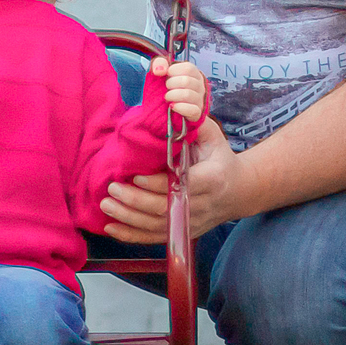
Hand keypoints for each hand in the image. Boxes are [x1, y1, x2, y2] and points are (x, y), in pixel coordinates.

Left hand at [99, 118, 252, 242]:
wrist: (239, 190)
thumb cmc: (219, 157)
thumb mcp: (213, 137)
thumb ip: (194, 123)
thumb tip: (172, 106)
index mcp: (212, 179)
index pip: (182, 185)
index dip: (157, 184)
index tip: (135, 175)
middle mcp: (202, 205)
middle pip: (165, 209)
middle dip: (135, 201)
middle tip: (112, 187)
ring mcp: (193, 223)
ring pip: (157, 227)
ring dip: (128, 218)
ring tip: (106, 204)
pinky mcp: (183, 233)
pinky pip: (155, 238)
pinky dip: (131, 235)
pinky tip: (110, 228)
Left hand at [149, 55, 207, 122]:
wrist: (175, 111)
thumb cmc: (170, 87)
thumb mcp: (164, 72)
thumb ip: (159, 63)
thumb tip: (159, 70)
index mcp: (194, 74)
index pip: (188, 68)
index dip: (173, 70)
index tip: (166, 75)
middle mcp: (200, 86)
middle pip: (187, 81)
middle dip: (170, 84)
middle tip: (166, 88)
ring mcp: (199, 100)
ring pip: (188, 95)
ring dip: (172, 95)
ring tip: (167, 97)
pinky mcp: (197, 112)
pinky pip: (192, 110)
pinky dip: (179, 107)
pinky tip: (172, 106)